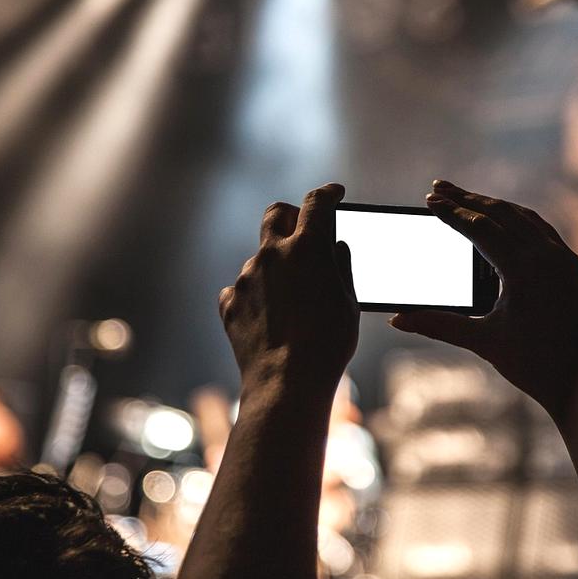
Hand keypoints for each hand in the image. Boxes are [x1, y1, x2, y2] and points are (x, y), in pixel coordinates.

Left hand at [219, 183, 358, 407]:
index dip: (327, 195)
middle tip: (303, 232)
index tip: (334, 195)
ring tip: (293, 303)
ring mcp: (247, 277)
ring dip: (276, 269)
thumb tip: (334, 247)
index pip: (317, 203)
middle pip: (276, 213)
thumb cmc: (327, 345)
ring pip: (261, 258)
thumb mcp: (348, 302)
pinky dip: (256, 296)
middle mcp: (272, 254)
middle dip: (290, 216)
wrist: (287, 383)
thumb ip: (340, 267)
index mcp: (308, 248)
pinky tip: (270, 318)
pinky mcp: (229, 302)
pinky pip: (242, 289)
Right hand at [389, 180, 577, 419]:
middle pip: (502, 213)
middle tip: (439, 188)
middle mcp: (548, 256)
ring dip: (493, 205)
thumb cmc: (536, 366)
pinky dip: (518, 219)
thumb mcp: (483, 342)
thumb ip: (438, 324)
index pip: (480, 227)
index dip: (452, 212)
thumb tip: (397, 319)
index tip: (429, 200)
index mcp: (524, 270)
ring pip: (525, 217)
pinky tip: (505, 222)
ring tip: (467, 199)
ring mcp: (565, 259)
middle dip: (468, 199)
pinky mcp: (574, 268)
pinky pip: (542, 230)